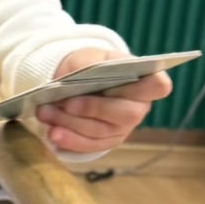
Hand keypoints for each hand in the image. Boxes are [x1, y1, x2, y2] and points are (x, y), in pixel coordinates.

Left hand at [36, 47, 172, 154]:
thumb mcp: (89, 57)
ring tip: (45, 113)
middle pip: (125, 114)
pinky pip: (90, 146)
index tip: (122, 82)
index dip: (148, 86)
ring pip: (101, 131)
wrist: (76, 82)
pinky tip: (53, 134)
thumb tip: (80, 79)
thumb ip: (90, 65)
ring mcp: (122, 128)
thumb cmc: (89, 66)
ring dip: (71, 123)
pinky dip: (69, 140)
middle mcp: (138, 107)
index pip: (158, 86)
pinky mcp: (105, 142)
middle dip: (93, 108)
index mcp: (143, 81)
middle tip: (67, 103)